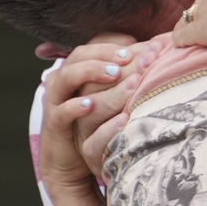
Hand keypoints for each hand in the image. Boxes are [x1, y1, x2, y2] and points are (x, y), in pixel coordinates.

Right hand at [42, 40, 157, 180]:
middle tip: (133, 57)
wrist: (70, 160)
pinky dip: (76, 107)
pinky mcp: (54, 124)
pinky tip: (91, 105)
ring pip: (69, 79)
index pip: (93, 47)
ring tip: (116, 74)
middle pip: (80, 58)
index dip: (116, 45)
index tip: (145, 47)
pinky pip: (62, 112)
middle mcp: (63, 80)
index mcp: (77, 69)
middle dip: (108, 55)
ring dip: (92, 72)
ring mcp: (56, 100)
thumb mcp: (112, 96)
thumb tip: (153, 52)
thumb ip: (126, 74)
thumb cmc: (97, 123)